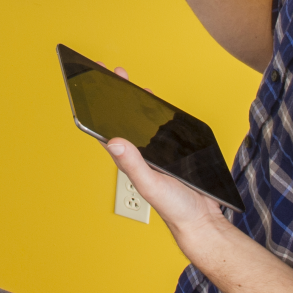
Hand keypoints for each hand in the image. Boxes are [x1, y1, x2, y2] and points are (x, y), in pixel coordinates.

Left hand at [103, 68, 230, 263]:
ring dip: (134, 102)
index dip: (95, 107)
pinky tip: (155, 105)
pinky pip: (158, 129)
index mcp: (127, 160)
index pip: (104, 129)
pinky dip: (155, 114)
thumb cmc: (174, 208)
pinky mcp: (169, 152)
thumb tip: (114, 141)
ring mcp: (152, 153)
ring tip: (129, 82)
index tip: (90, 84)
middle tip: (112, 73)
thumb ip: (134, 165)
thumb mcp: (151, 184)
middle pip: (120, 120)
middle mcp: (136, 155)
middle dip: (115, 96)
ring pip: (139, 123)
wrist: (201, 220)